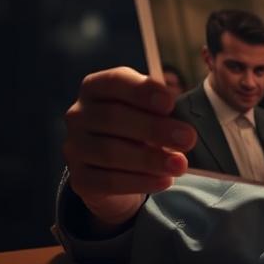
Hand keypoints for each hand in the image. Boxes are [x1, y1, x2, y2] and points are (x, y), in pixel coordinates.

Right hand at [63, 66, 196, 229]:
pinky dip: (140, 182)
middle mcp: (79, 114)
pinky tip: (164, 181)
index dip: (142, 91)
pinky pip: (108, 181)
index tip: (170, 103)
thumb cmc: (140, 127)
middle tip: (188, 138)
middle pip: (113, 118)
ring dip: (150, 159)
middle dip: (154, 128)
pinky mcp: (80, 178)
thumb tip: (187, 109)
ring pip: (110, 152)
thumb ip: (164, 106)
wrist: (117, 168)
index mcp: (96, 87)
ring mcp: (75, 147)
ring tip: (180, 164)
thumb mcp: (151, 110)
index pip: (114, 81)